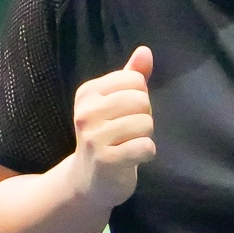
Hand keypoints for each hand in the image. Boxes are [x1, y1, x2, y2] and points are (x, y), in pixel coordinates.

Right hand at [70, 46, 155, 207]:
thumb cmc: (107, 137)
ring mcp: (94, 137)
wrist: (88, 181)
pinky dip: (147, 154)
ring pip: (146, 123)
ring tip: (128, 144)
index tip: (125, 114)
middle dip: (144, 117)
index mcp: (88, 93)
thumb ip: (131, 75)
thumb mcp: (115, 103)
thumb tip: (145, 51)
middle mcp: (86, 113)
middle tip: (128, 132)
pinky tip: (133, 158)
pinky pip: (145, 147)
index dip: (140, 97)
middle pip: (141, 100)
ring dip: (145, 136)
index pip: (135, 80)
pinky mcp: (106, 160)